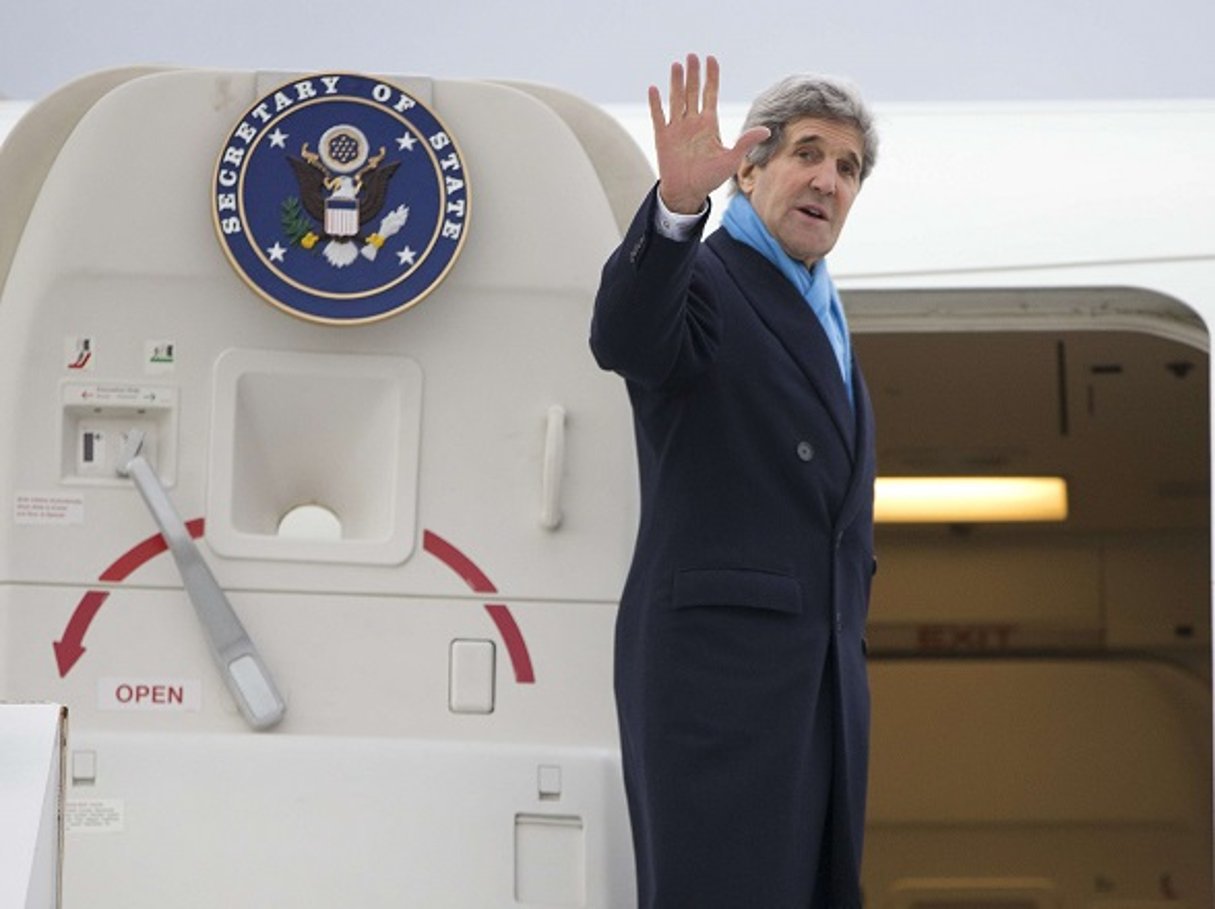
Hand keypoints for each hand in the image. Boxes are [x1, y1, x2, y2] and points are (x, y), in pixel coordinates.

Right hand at [649, 54, 769, 214]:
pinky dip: (656, 103)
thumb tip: (766, 130)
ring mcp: (677, 128)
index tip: (711, 59)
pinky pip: (659, 116)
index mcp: (709, 124)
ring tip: (677, 65)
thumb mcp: (731, 160)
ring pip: (676, 99)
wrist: (687, 193)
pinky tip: (654, 89)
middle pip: (692, 92)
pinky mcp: (663, 137)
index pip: (710, 94)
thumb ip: (745, 142)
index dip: (711, 77)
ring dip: (676, 83)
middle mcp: (692, 122)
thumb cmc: (709, 178)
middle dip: (693, 75)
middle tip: (692, 56)